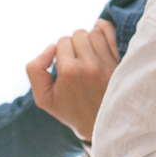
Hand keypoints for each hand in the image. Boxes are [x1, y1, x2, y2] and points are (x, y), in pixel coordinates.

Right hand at [25, 19, 118, 140]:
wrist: (101, 126)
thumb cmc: (71, 111)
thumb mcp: (43, 98)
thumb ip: (35, 69)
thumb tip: (50, 47)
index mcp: (68, 71)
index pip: (62, 41)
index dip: (61, 50)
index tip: (65, 62)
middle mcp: (89, 65)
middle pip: (79, 34)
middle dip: (76, 43)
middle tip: (77, 58)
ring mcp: (107, 64)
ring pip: (95, 32)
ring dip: (90, 39)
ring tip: (89, 53)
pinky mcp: (120, 63)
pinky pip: (112, 35)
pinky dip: (106, 30)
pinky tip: (101, 36)